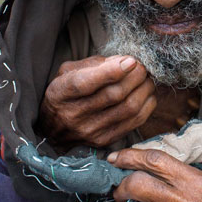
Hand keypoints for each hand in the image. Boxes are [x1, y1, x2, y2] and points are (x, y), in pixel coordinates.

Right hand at [37, 55, 156, 148]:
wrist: (54, 131)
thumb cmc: (65, 93)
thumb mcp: (68, 72)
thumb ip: (94, 64)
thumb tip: (124, 61)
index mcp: (60, 93)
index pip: (85, 83)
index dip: (111, 71)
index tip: (130, 61)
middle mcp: (74, 115)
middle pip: (113, 95)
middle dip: (135, 77)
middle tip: (142, 66)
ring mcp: (91, 131)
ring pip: (128, 108)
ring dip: (144, 89)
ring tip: (146, 78)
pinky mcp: (106, 140)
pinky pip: (135, 121)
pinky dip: (147, 104)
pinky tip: (147, 93)